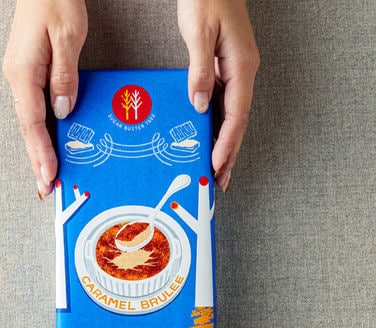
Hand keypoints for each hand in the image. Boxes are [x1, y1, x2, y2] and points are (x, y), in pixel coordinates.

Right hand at [3, 0, 87, 199]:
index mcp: (23, 73)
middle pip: (27, 129)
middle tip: (46, 189)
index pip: (32, 123)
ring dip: (39, 151)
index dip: (41, 152)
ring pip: (30, 123)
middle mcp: (17, 79)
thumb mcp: (67, 38)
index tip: (49, 176)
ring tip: (47, 176)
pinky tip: (48, 146)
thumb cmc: (55, 2)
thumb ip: (64, 77)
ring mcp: (21, 77)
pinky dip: (41, 133)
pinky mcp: (29, 74)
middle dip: (37, 161)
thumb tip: (63, 111)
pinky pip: (34, 111)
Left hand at [178, 0, 259, 191]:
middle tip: (220, 179)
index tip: (217, 163)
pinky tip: (210, 140)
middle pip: (238, 122)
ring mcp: (235, 73)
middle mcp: (243, 72)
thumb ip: (200, 71)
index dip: (227, 142)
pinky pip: (223, 105)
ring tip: (216, 169)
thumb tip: (199, 105)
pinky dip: (217, 126)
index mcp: (242, 66)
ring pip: (232, 117)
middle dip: (229, 152)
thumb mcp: (198, 33)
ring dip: (224, 144)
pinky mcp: (225, 71)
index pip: (237, 114)